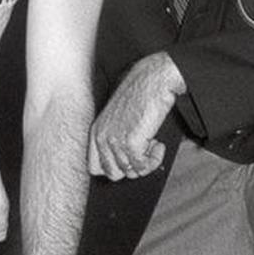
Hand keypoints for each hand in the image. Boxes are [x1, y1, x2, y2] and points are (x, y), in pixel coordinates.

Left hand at [89, 52, 184, 180]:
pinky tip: (158, 144)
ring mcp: (115, 141)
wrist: (153, 80)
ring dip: (146, 161)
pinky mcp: (131, 143)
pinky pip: (143, 167)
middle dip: (131, 167)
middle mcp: (102, 138)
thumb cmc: (139, 94)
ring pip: (131, 172)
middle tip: (143, 151)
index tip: (129, 159)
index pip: (94, 167)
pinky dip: (155, 159)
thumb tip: (124, 162)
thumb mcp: (117, 117)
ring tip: (152, 143)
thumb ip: (113, 138)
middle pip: (113, 174)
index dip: (114, 167)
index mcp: (95, 131)